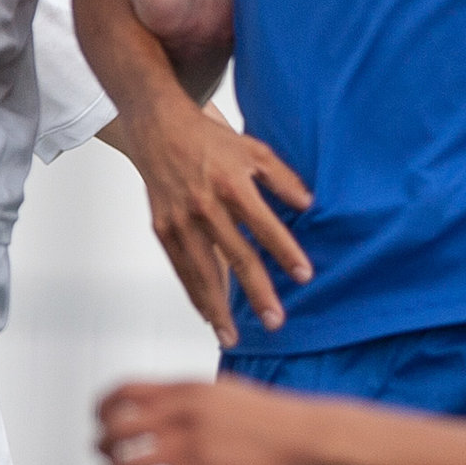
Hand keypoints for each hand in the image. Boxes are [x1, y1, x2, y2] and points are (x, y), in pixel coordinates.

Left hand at [96, 373, 326, 464]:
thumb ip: (191, 398)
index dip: (101, 408)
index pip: (124, 392)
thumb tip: (166, 403)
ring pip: (127, 464)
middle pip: (116, 429)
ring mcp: (191, 448)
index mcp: (186, 391)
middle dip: (101, 445)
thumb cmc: (274, 420)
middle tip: (101, 457)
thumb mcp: (226, 393)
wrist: (309, 441)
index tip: (97, 423)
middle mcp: (182, 416)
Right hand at [122, 95, 311, 347]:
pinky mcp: (162, 228)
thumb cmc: (211, 141)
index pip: (264, 225)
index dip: (285, 251)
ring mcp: (180, 220)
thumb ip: (282, 178)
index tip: (304, 276)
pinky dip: (193, 294)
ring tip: (233, 336)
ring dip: (218, 307)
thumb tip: (308, 206)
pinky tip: (208, 315)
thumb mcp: (253, 148)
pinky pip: (180, 268)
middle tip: (275, 321)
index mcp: (231, 183)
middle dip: (256, 291)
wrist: (158, 127)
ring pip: (202, 271)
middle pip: (235, 256)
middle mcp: (204, 205)